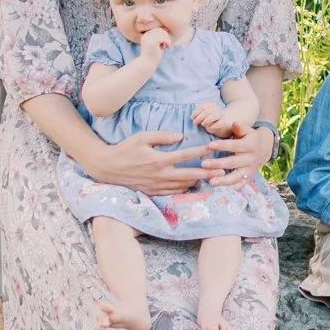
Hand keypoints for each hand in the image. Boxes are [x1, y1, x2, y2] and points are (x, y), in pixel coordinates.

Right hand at [90, 129, 221, 194]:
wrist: (107, 168)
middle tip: (222, 170)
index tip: (214, 148)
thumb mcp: (142, 137)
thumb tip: (180, 136)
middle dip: (207, 173)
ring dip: (197, 181)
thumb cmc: (125, 149)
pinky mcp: (153, 192)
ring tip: (211, 178)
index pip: (186, 155)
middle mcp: (160, 174)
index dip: (201, 151)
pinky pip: (173, 193)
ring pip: (183, 185)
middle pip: (189, 174)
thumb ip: (162, 136)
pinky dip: (184, 189)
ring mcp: (157, 185)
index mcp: (159, 159)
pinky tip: (192, 185)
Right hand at [132, 24, 172, 67]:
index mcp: (145, 35)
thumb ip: (159, 37)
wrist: (148, 64)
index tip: (165, 42)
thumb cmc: (153, 55)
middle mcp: (146, 35)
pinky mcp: (152, 42)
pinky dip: (168, 43)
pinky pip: (164, 39)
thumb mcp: (156, 44)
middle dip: (166, 37)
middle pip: (160, 30)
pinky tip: (168, 48)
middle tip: (167, 45)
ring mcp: (148, 38)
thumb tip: (166, 30)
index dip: (164, 35)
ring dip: (168, 40)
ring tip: (167, 46)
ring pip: (163, 34)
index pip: (157, 29)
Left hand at [192, 100, 246, 138]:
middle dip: (200, 117)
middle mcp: (216, 109)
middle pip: (207, 110)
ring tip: (203, 124)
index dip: (196, 111)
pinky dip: (213, 125)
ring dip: (207, 120)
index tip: (191, 118)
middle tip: (195, 123)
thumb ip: (199, 115)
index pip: (203, 106)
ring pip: (214, 115)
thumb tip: (191, 118)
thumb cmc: (212, 121)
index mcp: (211, 106)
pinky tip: (210, 128)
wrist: (226, 124)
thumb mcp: (204, 116)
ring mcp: (221, 116)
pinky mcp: (224, 123)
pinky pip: (220, 123)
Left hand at [195, 122, 275, 181]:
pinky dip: (230, 188)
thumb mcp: (248, 130)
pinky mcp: (248, 178)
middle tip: (203, 164)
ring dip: (223, 180)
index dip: (222, 146)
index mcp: (249, 146)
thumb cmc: (250, 137)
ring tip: (210, 181)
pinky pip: (240, 185)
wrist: (265, 149)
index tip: (209, 145)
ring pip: (236, 177)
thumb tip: (234, 123)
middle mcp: (250, 159)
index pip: (234, 146)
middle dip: (217, 164)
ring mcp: (249, 170)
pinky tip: (219, 189)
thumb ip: (240, 127)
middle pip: (233, 163)